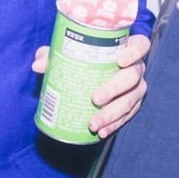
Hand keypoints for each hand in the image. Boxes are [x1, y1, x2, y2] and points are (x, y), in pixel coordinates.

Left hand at [31, 33, 150, 138]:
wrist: (92, 73)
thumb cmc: (83, 56)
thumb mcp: (69, 52)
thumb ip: (54, 54)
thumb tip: (37, 64)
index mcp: (127, 48)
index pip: (140, 45)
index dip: (134, 52)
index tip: (119, 60)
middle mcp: (136, 68)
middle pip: (133, 77)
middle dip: (115, 89)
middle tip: (95, 98)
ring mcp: (137, 88)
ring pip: (131, 100)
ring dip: (113, 114)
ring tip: (94, 123)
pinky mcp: (133, 105)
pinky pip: (127, 116)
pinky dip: (114, 124)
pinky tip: (101, 132)